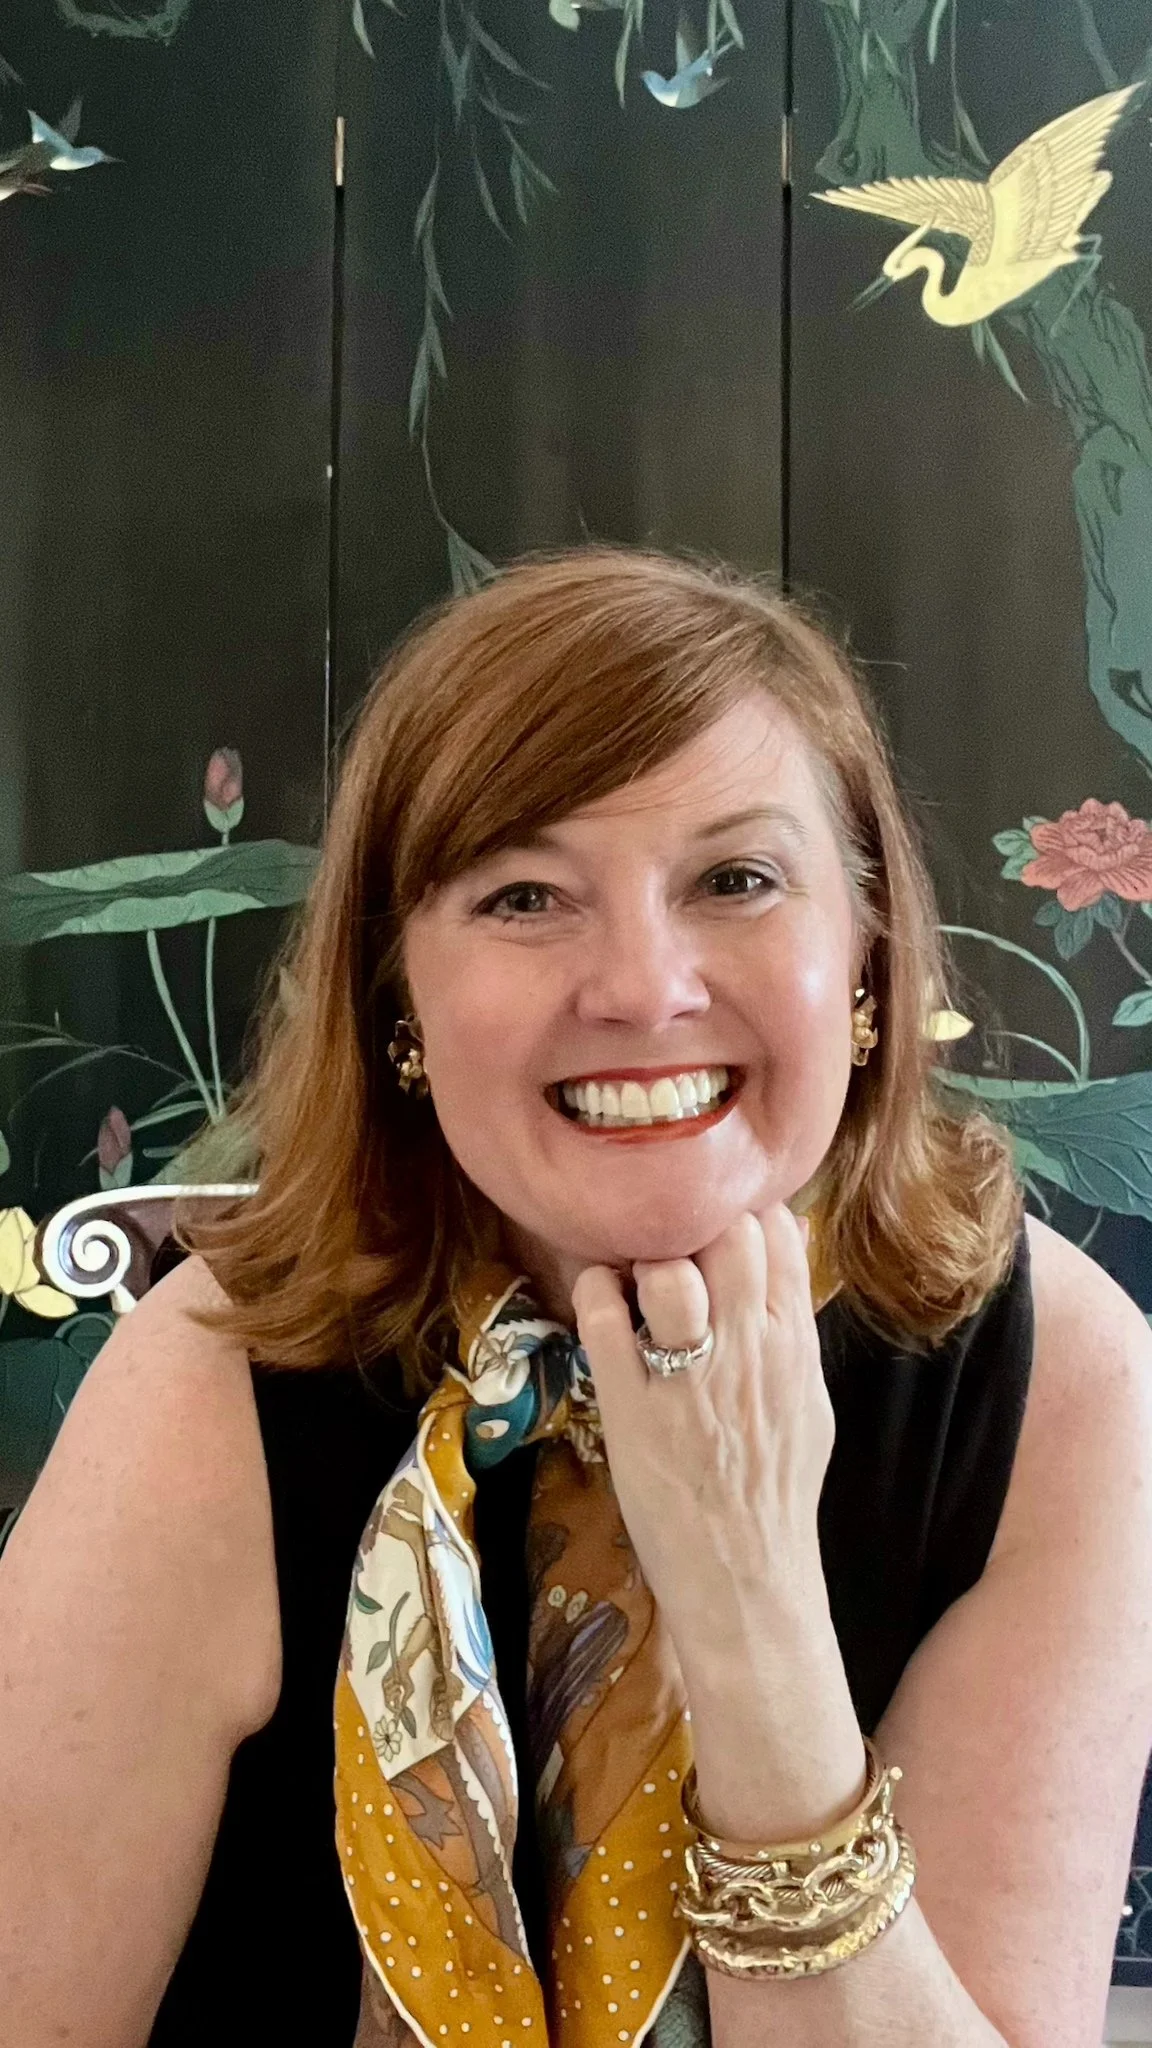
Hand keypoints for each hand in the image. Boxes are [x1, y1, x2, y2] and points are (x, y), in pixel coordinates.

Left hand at [570, 1205, 834, 1684]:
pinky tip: (598, 1297)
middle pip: (724, 1232)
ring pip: (668, 1266)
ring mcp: (686, 1376)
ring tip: (633, 1272)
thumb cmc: (773, 1495)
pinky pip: (605, 1316)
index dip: (739, 1211)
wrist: (746, 1580)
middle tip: (664, 1238)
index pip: (776, 1232)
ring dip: (643, 1255)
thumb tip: (787, 1259)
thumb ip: (795, 1330)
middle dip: (690, 1222)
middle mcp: (746, 1348)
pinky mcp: (630, 1405)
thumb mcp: (808, 1403)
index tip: (712, 1219)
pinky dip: (595, 1291)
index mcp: (791, 1343)